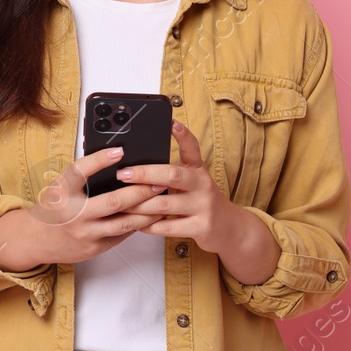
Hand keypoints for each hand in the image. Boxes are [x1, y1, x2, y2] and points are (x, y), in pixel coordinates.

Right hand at [0, 145, 166, 270]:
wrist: (35, 240)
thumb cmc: (52, 209)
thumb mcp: (59, 188)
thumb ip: (82, 177)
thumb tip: (115, 161)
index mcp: (61, 192)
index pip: (80, 171)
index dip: (100, 160)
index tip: (120, 150)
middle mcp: (74, 214)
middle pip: (113, 202)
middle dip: (140, 191)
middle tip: (158, 182)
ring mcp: (85, 234)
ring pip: (124, 223)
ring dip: (147, 212)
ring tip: (162, 200)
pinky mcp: (94, 248)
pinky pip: (121, 235)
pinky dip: (138, 225)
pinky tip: (151, 216)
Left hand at [122, 119, 279, 283]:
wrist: (228, 228)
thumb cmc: (200, 200)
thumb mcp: (192, 181)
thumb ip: (170, 173)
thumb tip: (135, 166)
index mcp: (197, 169)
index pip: (192, 148)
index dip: (182, 134)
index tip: (171, 122)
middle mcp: (202, 184)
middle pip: (172, 175)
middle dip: (144, 173)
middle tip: (123, 174)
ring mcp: (203, 206)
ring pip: (164, 204)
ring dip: (139, 205)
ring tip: (121, 203)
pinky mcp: (201, 227)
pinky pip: (168, 227)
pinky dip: (149, 226)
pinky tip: (136, 224)